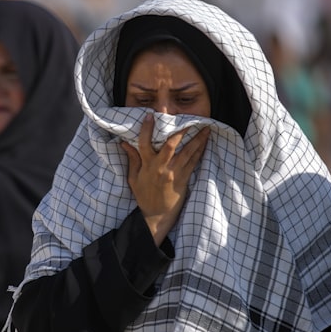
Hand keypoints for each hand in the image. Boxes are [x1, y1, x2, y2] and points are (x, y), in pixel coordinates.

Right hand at [121, 114, 209, 243]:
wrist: (157, 215)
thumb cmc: (144, 196)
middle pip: (171, 145)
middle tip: (188, 119)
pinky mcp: (184, 179)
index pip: (144, 143)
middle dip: (180, 131)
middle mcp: (161, 167)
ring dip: (198, 139)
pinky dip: (200, 151)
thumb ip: (132, 159)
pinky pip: (194, 162)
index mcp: (147, 165)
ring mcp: (174, 173)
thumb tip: (124, 143)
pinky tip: (205, 143)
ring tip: (206, 128)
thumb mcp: (133, 178)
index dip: (147, 129)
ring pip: (187, 152)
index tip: (150, 116)